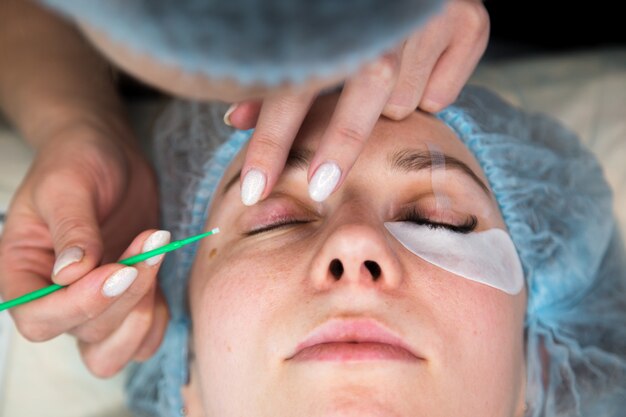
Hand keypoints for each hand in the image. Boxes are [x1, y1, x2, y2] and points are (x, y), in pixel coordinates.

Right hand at [0, 123, 165, 376]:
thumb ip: (72, 229)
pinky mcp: (125, 301)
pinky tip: (162, 279)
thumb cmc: (77, 160)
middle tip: (151, 242)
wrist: (108, 154)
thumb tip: (70, 274)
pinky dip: (157, 320)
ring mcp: (91, 304)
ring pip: (112, 349)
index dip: (80, 305)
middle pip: (85, 332)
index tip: (121, 269)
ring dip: (143, 312)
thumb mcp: (69, 185)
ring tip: (156, 254)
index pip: (38, 319)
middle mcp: (52, 297)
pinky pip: (142, 340)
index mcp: (20, 272)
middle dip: (126, 296)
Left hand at [225, 0, 488, 203]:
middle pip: (368, 90)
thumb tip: (235, 121)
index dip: (273, 140)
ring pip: (402, 102)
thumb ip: (275, 78)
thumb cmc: (347, 19)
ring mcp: (435, 14)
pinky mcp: (472, 22)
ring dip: (387, 106)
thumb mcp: (310, 37)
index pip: (298, 82)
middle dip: (340, 144)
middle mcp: (393, 10)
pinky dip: (426, 94)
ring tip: (383, 76)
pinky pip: (440, 96)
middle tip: (319, 187)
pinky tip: (418, 68)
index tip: (257, 188)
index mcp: (338, 11)